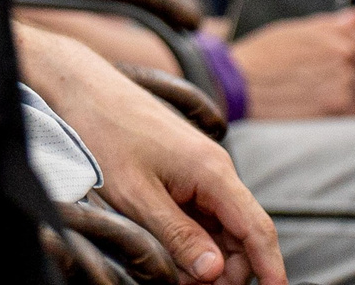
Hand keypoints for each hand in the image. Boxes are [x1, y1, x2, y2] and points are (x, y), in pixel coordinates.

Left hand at [16, 24, 282, 284]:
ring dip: (207, 258)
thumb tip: (214, 271)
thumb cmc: (106, 134)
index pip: (258, 229)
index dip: (270, 267)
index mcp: (212, 172)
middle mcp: (214, 170)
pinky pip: (201, 214)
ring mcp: (200, 170)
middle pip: (241, 234)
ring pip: (220, 227)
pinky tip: (171, 254)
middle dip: (227, 270)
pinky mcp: (183, 172)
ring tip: (177, 276)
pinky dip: (193, 239)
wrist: (84, 88)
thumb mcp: (137, 196)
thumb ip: (178, 236)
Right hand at [227, 9, 354, 118]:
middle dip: (353, 85)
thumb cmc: (262, 56)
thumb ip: (331, 25)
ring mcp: (347, 85)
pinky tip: (316, 116)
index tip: (344, 70)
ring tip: (315, 103)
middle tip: (322, 89)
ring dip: (347, 104)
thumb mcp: (294, 30)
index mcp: (339, 34)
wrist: (237, 86)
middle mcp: (348, 56)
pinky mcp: (340, 112)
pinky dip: (340, 121)